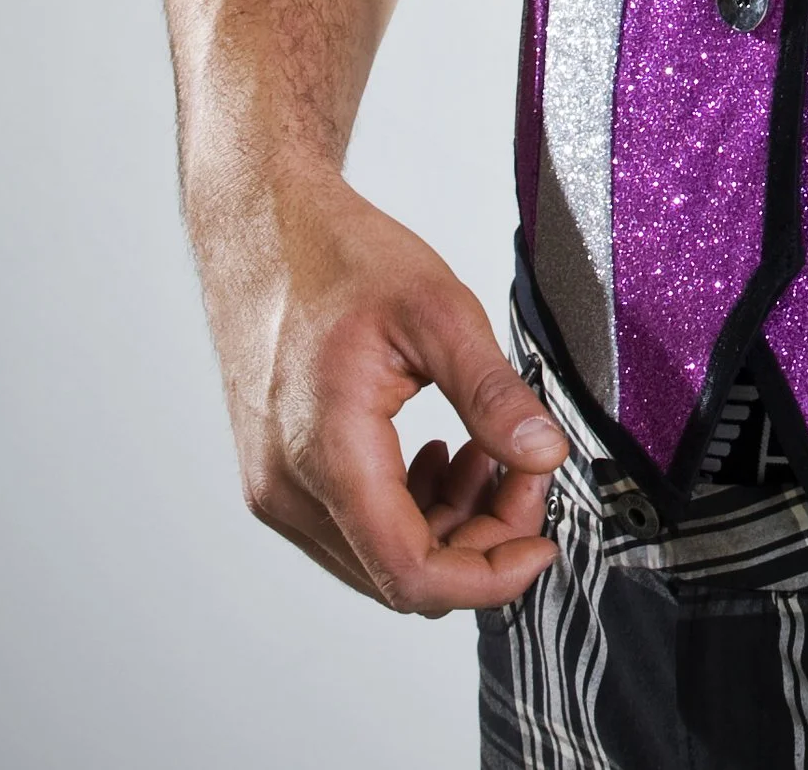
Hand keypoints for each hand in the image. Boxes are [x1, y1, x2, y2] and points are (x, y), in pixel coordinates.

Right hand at [197, 168, 568, 614]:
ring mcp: (278, 490)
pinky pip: (356, 528)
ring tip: (489, 453)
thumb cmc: (336, 258)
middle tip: (526, 471)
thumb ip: (492, 392)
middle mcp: (289, 492)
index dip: (489, 576)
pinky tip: (445, 453)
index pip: (410, 573)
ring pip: (380, 557)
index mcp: (326, 454)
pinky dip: (413, 508)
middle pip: (401, 574)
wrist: (260, 230)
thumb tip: (547, 455)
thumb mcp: (437, 310)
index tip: (542, 541)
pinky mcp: (280, 478)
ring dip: (450, 524)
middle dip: (481, 539)